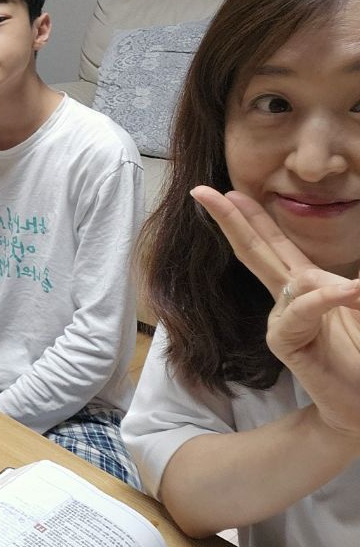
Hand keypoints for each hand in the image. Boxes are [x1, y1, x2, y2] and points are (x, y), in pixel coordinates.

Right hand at [191, 186, 359, 443]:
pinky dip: (323, 301)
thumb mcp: (356, 305)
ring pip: (290, 282)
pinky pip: (301, 312)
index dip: (249, 217)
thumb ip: (343, 290)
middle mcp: (289, 300)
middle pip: (255, 252)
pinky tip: (348, 294)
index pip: (270, 245)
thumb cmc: (359, 355)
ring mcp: (285, 322)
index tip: (227, 190)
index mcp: (303, 286)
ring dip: (322, 284)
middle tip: (202, 192)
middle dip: (230, 219)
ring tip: (355, 294)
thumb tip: (339, 280)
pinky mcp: (288, 345)